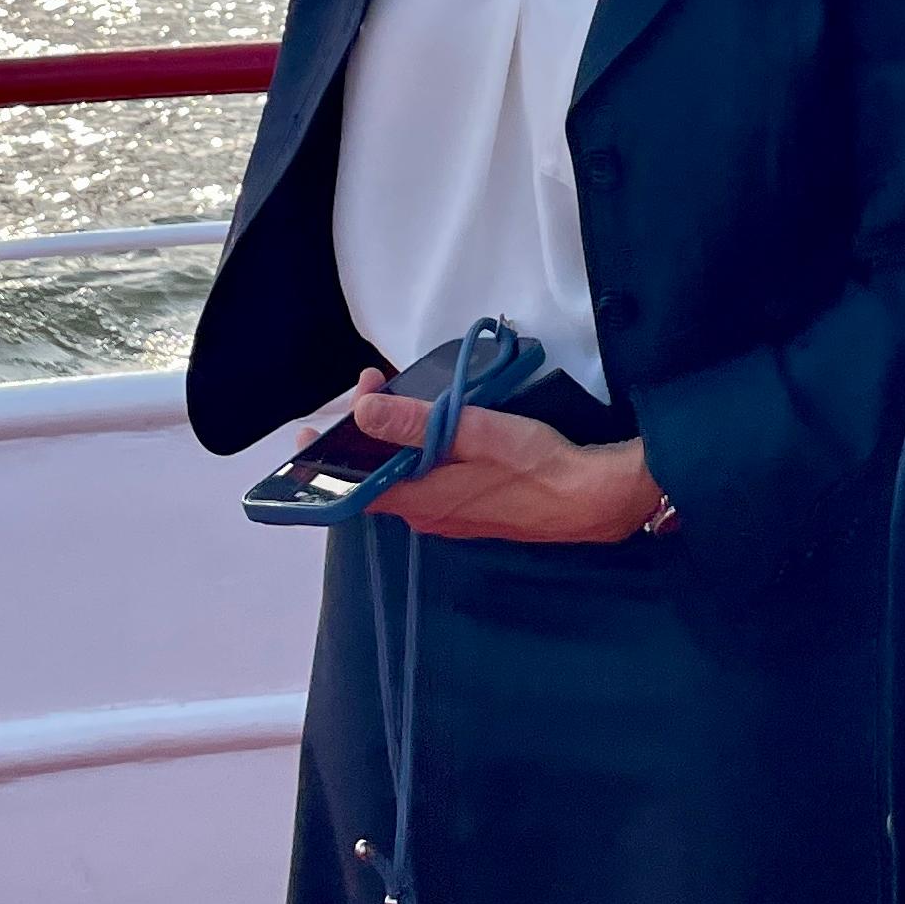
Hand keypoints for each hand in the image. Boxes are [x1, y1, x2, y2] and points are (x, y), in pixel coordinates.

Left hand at [342, 368, 665, 543]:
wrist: (591, 499)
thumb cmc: (535, 465)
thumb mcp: (474, 433)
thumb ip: (415, 423)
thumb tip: (362, 411)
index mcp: (421, 501)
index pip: (355, 488)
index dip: (329, 461)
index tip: (312, 432)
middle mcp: (428, 516)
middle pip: (379, 479)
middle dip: (367, 434)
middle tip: (372, 386)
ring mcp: (451, 516)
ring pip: (405, 479)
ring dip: (395, 441)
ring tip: (398, 398)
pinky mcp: (472, 510)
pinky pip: (429, 482)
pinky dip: (420, 453)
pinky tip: (434, 428)